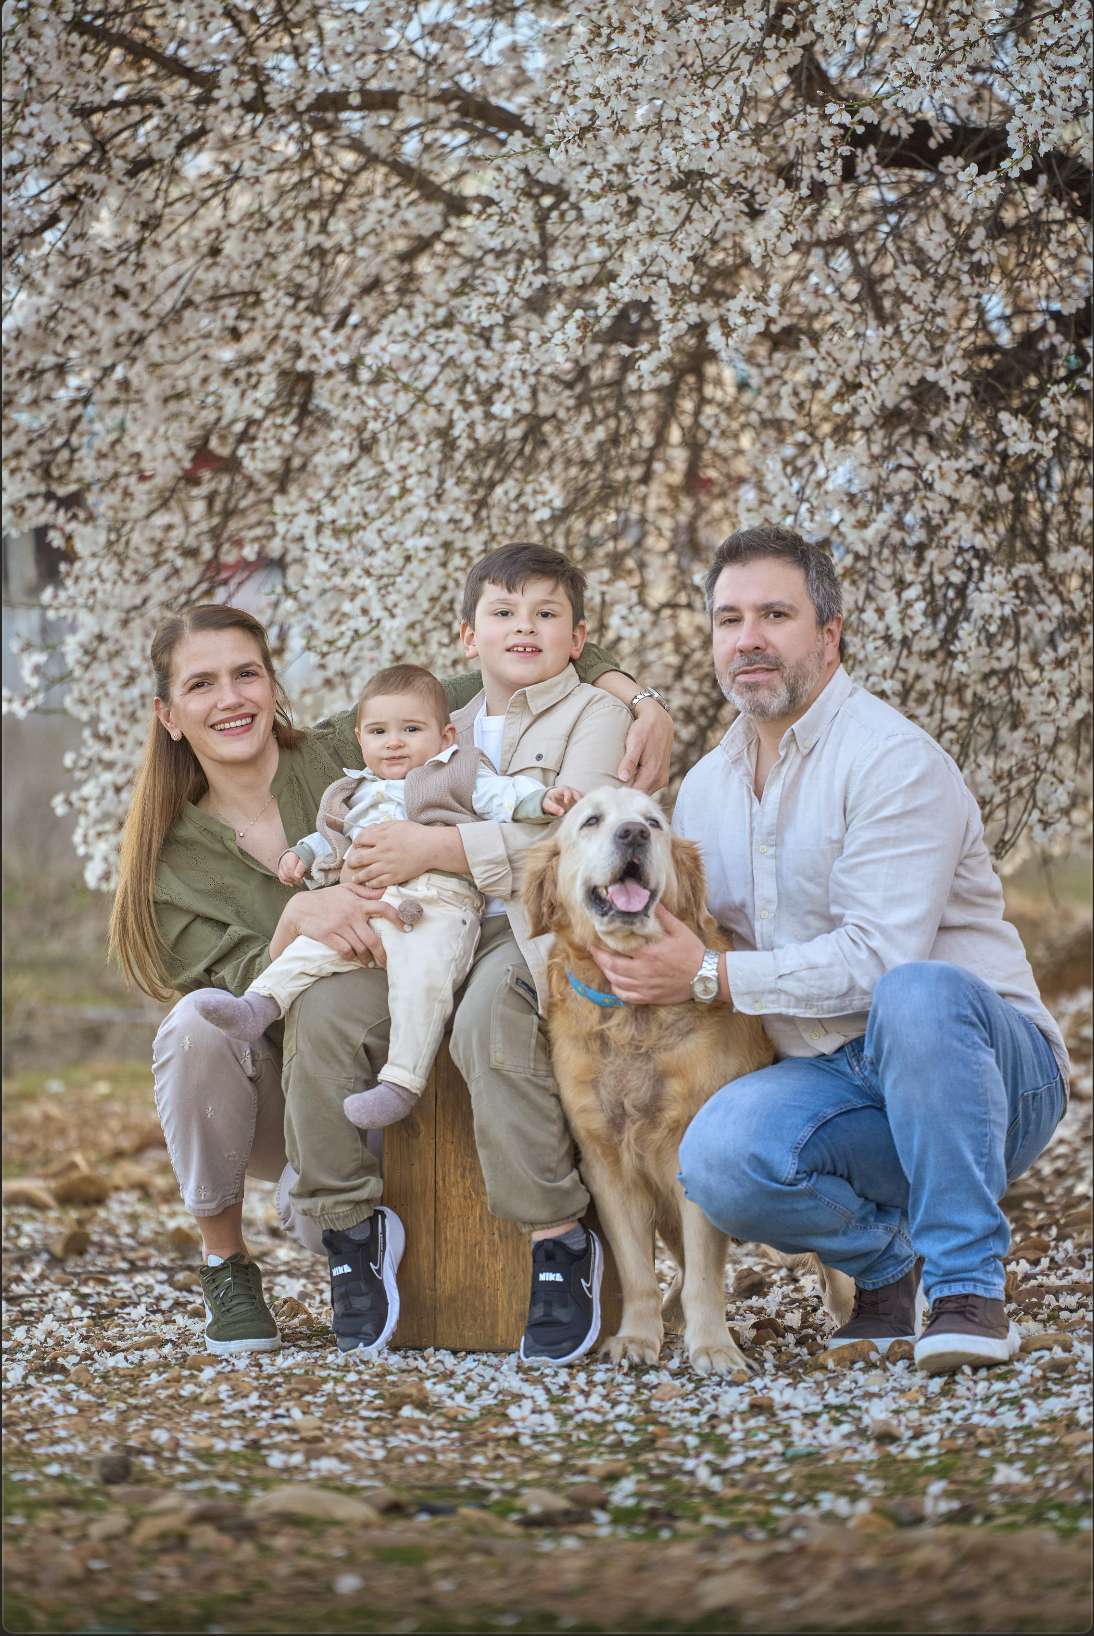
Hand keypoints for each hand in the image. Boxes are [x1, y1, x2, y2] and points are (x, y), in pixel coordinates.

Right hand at [269, 883, 406, 964]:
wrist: (299, 908)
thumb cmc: (325, 899)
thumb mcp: (344, 890)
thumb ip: (364, 891)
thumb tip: (383, 892)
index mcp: (357, 902)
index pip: (383, 907)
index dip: (398, 918)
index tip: (407, 929)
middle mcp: (351, 914)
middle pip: (373, 939)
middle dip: (382, 954)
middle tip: (387, 963)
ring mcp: (339, 925)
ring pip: (360, 948)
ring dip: (366, 959)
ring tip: (369, 963)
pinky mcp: (328, 935)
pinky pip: (345, 951)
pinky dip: (351, 957)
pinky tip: (353, 959)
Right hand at [278, 850, 305, 885]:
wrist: (297, 854)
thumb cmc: (302, 857)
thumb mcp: (304, 860)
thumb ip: (301, 868)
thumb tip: (297, 876)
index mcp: (289, 857)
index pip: (290, 870)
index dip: (296, 877)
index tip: (302, 880)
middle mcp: (283, 862)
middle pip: (287, 874)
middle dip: (295, 878)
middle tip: (303, 875)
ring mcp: (280, 866)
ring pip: (284, 877)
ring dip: (292, 880)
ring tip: (299, 877)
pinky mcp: (280, 870)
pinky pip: (281, 878)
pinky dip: (286, 882)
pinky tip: (292, 884)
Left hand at [340, 821, 468, 889]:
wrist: (431, 847)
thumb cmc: (416, 833)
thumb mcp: (397, 824)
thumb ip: (383, 827)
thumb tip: (371, 830)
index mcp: (381, 837)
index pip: (361, 840)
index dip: (357, 843)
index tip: (356, 845)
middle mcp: (381, 851)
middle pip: (360, 858)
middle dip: (352, 862)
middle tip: (349, 865)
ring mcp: (388, 865)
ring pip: (367, 872)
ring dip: (359, 876)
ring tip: (354, 879)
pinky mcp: (395, 876)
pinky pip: (380, 882)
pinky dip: (372, 884)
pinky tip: (369, 884)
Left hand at [542, 784, 583, 815]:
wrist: (549, 802)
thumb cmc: (547, 801)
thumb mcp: (546, 804)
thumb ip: (552, 807)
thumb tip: (561, 812)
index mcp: (561, 790)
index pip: (566, 789)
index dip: (567, 794)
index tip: (566, 802)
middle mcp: (569, 792)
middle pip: (577, 793)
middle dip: (579, 799)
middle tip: (580, 806)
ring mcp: (574, 797)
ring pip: (582, 797)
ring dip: (585, 802)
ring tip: (586, 809)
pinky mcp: (577, 803)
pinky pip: (584, 802)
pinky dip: (586, 805)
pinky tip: (587, 811)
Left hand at [588, 905, 711, 1003]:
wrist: (706, 976)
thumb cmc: (693, 952)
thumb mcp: (678, 930)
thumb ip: (661, 916)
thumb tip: (647, 901)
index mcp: (650, 954)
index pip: (619, 949)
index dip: (604, 944)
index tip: (597, 939)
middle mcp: (644, 972)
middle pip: (612, 967)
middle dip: (599, 958)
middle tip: (594, 950)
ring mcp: (646, 987)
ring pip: (616, 982)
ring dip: (606, 972)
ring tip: (602, 963)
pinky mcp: (650, 998)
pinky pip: (626, 997)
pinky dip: (617, 989)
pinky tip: (615, 982)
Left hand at [617, 698, 672, 791]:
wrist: (660, 720)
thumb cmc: (645, 729)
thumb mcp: (635, 741)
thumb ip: (630, 760)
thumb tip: (622, 777)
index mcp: (653, 773)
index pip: (635, 794)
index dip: (621, 795)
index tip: (607, 795)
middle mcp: (660, 780)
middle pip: (639, 795)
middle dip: (625, 795)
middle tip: (608, 792)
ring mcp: (662, 779)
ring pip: (643, 792)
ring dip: (631, 791)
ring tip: (615, 787)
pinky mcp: (661, 776)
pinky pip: (647, 787)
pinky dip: (637, 786)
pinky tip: (626, 782)